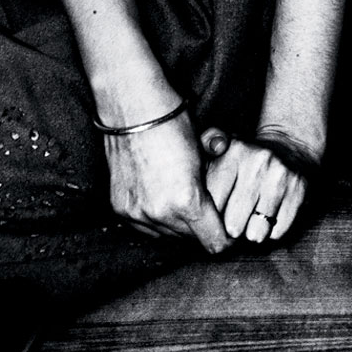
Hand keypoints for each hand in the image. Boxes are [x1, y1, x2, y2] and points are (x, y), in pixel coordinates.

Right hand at [104, 111, 228, 252]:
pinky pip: (145, 227)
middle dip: (201, 228)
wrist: (134, 108)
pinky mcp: (121, 208)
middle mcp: (160, 214)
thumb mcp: (206, 154)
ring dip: (178, 224)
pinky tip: (163, 198)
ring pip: (167, 236)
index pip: (214, 243)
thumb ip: (215, 188)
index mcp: (186, 200)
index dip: (226, 238)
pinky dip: (157, 218)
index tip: (230, 229)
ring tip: (184, 200)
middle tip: (207, 210)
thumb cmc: (175, 124)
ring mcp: (137, 213)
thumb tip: (226, 209)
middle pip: (191, 241)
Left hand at [201, 128, 310, 243]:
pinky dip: (272, 232)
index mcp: (232, 151)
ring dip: (251, 233)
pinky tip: (270, 215)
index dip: (209, 218)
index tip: (213, 214)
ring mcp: (280, 175)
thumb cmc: (245, 160)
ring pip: (255, 233)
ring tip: (251, 218)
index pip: (210, 206)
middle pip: (232, 225)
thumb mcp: (220, 150)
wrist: (290, 149)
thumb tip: (193, 170)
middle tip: (233, 220)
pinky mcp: (299, 189)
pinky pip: (277, 233)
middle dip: (231, 229)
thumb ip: (200, 154)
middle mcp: (257, 161)